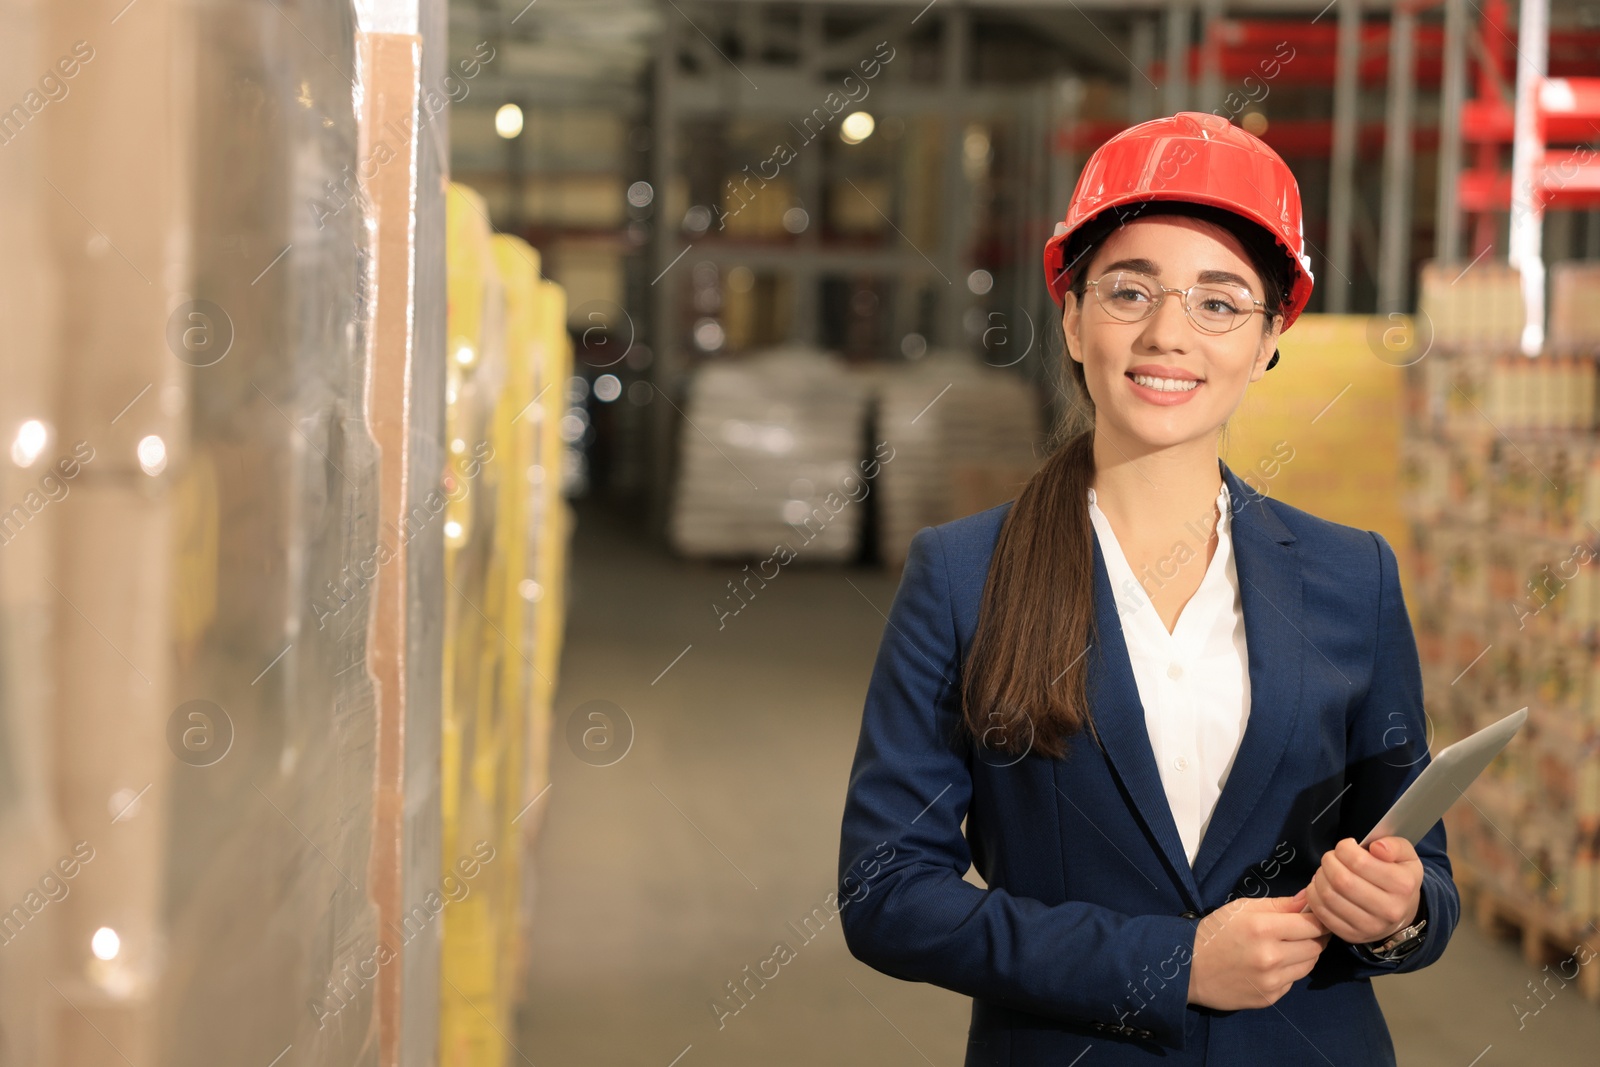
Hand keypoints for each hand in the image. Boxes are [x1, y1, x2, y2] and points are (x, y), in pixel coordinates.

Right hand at [1186, 893, 1330, 1010]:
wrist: (1189, 968)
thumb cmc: (1215, 931)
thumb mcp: (1241, 908)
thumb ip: (1279, 904)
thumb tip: (1307, 899)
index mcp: (1263, 928)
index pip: (1312, 925)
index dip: (1317, 919)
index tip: (1314, 916)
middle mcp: (1271, 957)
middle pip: (1315, 946)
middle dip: (1314, 937)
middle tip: (1302, 931)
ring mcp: (1272, 981)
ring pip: (1309, 965)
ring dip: (1304, 954)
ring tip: (1287, 947)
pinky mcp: (1270, 998)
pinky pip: (1293, 981)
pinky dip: (1289, 971)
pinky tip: (1272, 965)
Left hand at [1302, 836, 1422, 945]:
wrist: (1401, 913)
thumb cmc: (1398, 878)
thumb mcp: (1406, 855)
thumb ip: (1394, 845)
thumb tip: (1377, 848)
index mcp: (1402, 885)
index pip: (1359, 862)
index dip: (1344, 849)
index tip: (1346, 847)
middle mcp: (1388, 910)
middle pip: (1341, 880)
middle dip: (1328, 862)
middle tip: (1332, 858)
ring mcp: (1369, 926)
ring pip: (1329, 896)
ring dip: (1319, 877)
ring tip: (1326, 871)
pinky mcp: (1351, 935)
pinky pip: (1322, 913)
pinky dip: (1314, 895)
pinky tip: (1321, 887)